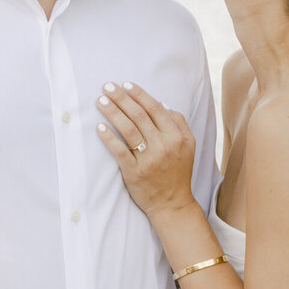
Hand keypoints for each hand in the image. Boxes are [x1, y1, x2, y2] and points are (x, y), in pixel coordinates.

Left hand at [95, 81, 196, 217]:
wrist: (172, 203)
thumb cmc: (178, 171)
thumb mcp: (188, 145)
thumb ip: (179, 123)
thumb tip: (162, 103)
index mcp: (176, 136)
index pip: (155, 109)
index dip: (139, 94)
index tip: (126, 84)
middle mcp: (163, 146)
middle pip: (139, 116)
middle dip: (121, 98)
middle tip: (107, 86)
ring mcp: (148, 159)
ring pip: (128, 130)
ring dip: (112, 112)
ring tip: (100, 101)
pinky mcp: (134, 172)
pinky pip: (119, 151)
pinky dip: (109, 138)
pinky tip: (99, 127)